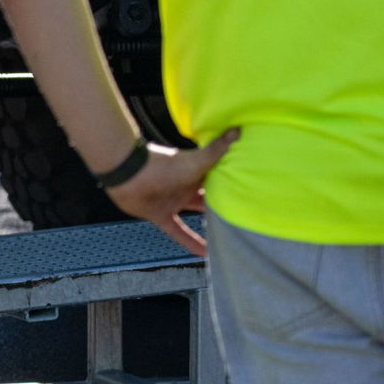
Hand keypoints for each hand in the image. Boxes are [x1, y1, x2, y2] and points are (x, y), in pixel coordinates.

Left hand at [104, 129, 239, 256]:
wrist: (129, 174)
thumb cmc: (165, 165)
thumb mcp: (197, 160)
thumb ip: (218, 148)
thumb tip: (238, 129)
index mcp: (197, 172)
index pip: (220, 179)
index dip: (235, 185)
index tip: (254, 194)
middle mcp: (187, 186)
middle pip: (210, 197)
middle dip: (225, 205)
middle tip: (247, 218)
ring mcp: (174, 201)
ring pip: (196, 214)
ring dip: (210, 224)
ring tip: (231, 236)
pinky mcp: (161, 215)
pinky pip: (178, 231)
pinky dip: (190, 242)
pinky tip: (205, 254)